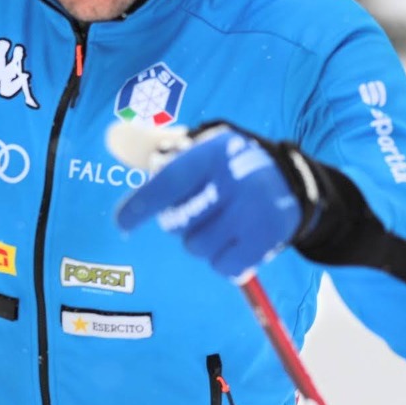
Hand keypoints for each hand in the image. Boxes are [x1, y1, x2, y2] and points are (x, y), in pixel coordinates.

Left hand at [113, 122, 322, 281]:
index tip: (122, 223)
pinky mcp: (266, 239)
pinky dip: (223, 261)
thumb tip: (115, 138)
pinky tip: (234, 243)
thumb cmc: (231, 165)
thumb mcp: (201, 147)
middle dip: (179, 222)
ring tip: (220, 224)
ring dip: (201, 242)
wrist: (291, 181)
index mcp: (212, 154)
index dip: (142, 204)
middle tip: (199, 210)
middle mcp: (233, 181)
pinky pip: (224, 267)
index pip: (169, 182)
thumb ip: (159, 147)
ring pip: (198, 248)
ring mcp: (252, 212)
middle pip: (179, 223)